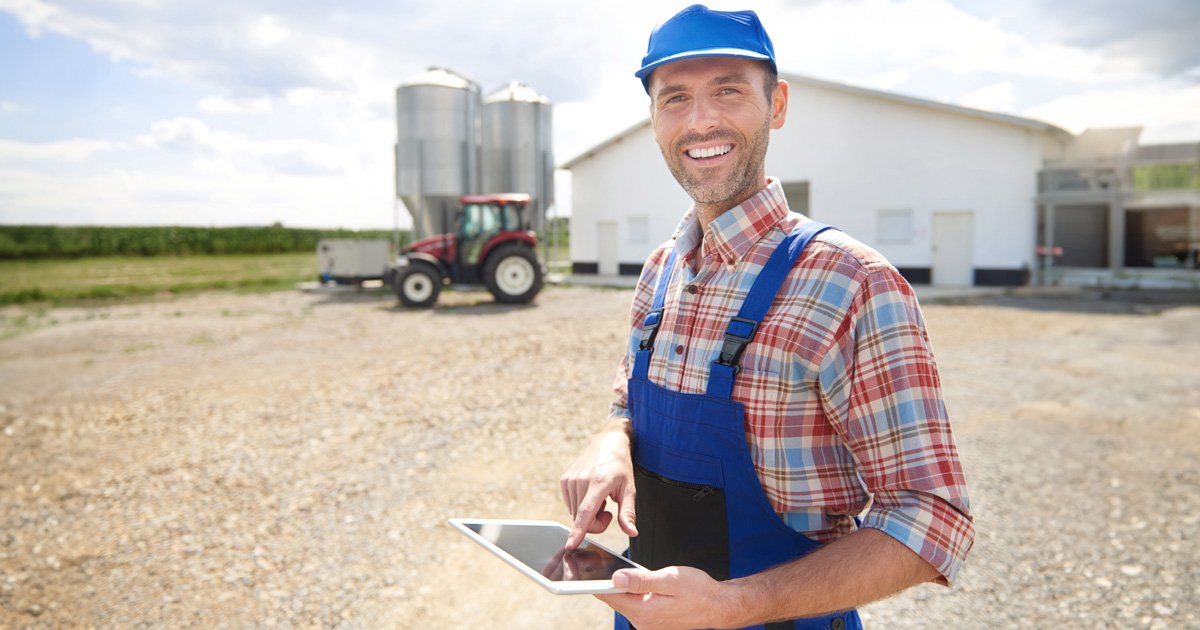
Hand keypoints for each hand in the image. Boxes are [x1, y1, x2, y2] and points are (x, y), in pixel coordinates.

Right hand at [559, 419, 637, 548]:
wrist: (608, 442)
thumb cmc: (621, 466)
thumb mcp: (630, 489)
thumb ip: (628, 512)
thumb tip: (632, 532)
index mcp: (599, 482)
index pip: (586, 512)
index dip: (579, 531)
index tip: (570, 545)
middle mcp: (581, 480)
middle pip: (583, 519)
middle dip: (596, 523)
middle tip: (608, 511)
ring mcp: (570, 480)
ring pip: (575, 514)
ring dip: (588, 514)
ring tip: (600, 498)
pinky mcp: (564, 481)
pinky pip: (571, 506)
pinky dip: (581, 506)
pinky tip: (590, 494)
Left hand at [596, 566, 742, 629]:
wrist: (719, 606)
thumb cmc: (699, 590)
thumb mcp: (670, 579)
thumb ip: (641, 579)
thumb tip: (616, 577)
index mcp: (644, 611)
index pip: (610, 595)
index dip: (594, 580)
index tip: (582, 566)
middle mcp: (643, 621)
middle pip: (613, 599)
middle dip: (603, 581)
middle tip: (590, 562)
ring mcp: (647, 623)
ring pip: (623, 601)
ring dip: (616, 586)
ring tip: (606, 567)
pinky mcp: (652, 619)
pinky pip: (633, 604)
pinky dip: (628, 591)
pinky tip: (628, 579)